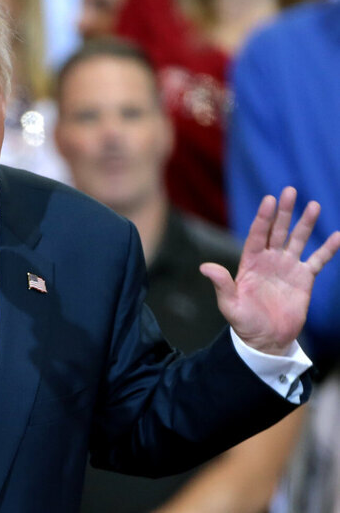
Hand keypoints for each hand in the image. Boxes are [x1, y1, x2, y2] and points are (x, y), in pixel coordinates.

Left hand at [200, 187, 339, 354]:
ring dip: (305, 224)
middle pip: (277, 231)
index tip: (269, 200)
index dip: (263, 218)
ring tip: (314, 205)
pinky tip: (338, 235)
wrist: (266, 340)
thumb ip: (221, 284)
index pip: (257, 235)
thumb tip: (204, 267)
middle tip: (290, 191)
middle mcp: (269, 261)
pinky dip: (328, 248)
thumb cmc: (244, 323)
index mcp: (250, 263)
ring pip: (298, 240)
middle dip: (284, 212)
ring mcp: (287, 268)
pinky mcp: (304, 279)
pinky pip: (318, 260)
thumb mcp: (230, 305)